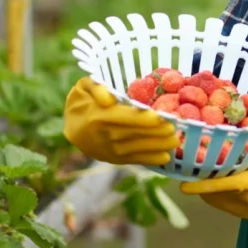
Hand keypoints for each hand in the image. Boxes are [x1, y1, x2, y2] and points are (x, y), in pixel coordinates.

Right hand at [63, 77, 178, 165]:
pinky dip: (149, 159)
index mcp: (95, 116)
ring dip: (155, 146)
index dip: (139, 119)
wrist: (72, 128)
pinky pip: (133, 159)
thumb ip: (95, 88)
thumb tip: (108, 99)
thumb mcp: (84, 87)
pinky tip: (165, 157)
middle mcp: (102, 136)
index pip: (120, 118)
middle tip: (174, 129)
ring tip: (175, 142)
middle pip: (131, 134)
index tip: (158, 117)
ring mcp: (108, 150)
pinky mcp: (114, 159)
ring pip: (134, 148)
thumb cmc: (83, 101)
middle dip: (153, 133)